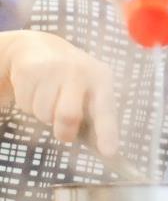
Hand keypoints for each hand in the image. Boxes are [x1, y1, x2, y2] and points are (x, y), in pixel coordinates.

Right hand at [0, 30, 117, 154]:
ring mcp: (54, 68)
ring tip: (48, 96)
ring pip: (44, 113)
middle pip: (68, 116)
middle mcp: (80, 70)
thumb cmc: (70, 79)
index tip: (109, 153)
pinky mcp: (31, 69)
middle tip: (62, 130)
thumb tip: (101, 150)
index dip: (107, 132)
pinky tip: (35, 88)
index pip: (105, 109)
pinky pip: (26, 104)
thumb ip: (93, 115)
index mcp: (101, 78)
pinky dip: (28, 104)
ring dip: (43, 114)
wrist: (39, 48)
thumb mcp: (88, 90)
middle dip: (63, 131)